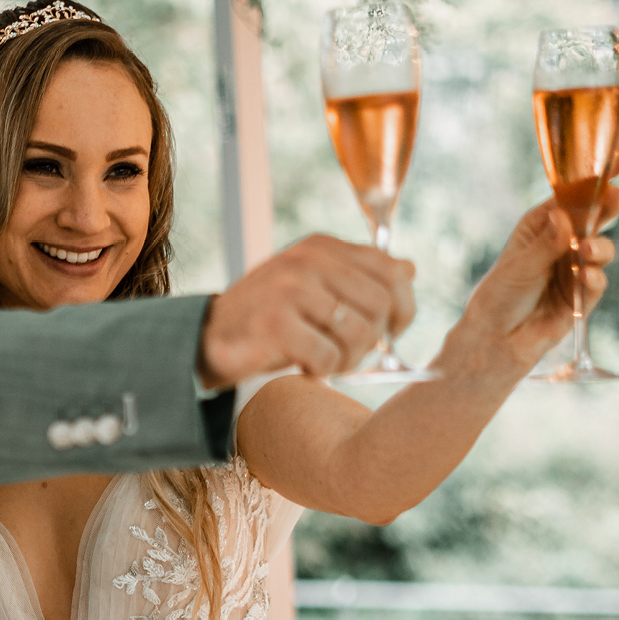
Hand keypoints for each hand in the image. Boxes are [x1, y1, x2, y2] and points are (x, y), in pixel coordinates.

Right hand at [197, 235, 415, 385]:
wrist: (209, 338)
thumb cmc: (270, 318)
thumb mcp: (315, 288)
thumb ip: (359, 277)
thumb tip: (409, 269)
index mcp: (322, 247)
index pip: (391, 272)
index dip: (403, 308)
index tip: (392, 332)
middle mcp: (307, 260)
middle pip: (379, 306)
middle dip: (373, 340)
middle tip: (350, 354)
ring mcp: (289, 289)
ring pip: (357, 334)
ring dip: (348, 360)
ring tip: (328, 363)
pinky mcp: (274, 323)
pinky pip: (326, 357)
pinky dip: (322, 372)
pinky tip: (306, 368)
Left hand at [456, 150, 618, 372]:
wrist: (496, 341)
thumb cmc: (499, 297)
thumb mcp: (520, 265)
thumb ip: (548, 242)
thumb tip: (565, 216)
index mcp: (542, 226)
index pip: (573, 195)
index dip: (597, 176)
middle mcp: (561, 244)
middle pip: (594, 217)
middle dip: (607, 207)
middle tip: (612, 199)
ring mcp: (573, 269)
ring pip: (602, 249)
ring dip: (599, 249)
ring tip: (586, 254)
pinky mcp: (581, 297)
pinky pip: (598, 282)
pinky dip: (594, 279)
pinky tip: (586, 279)